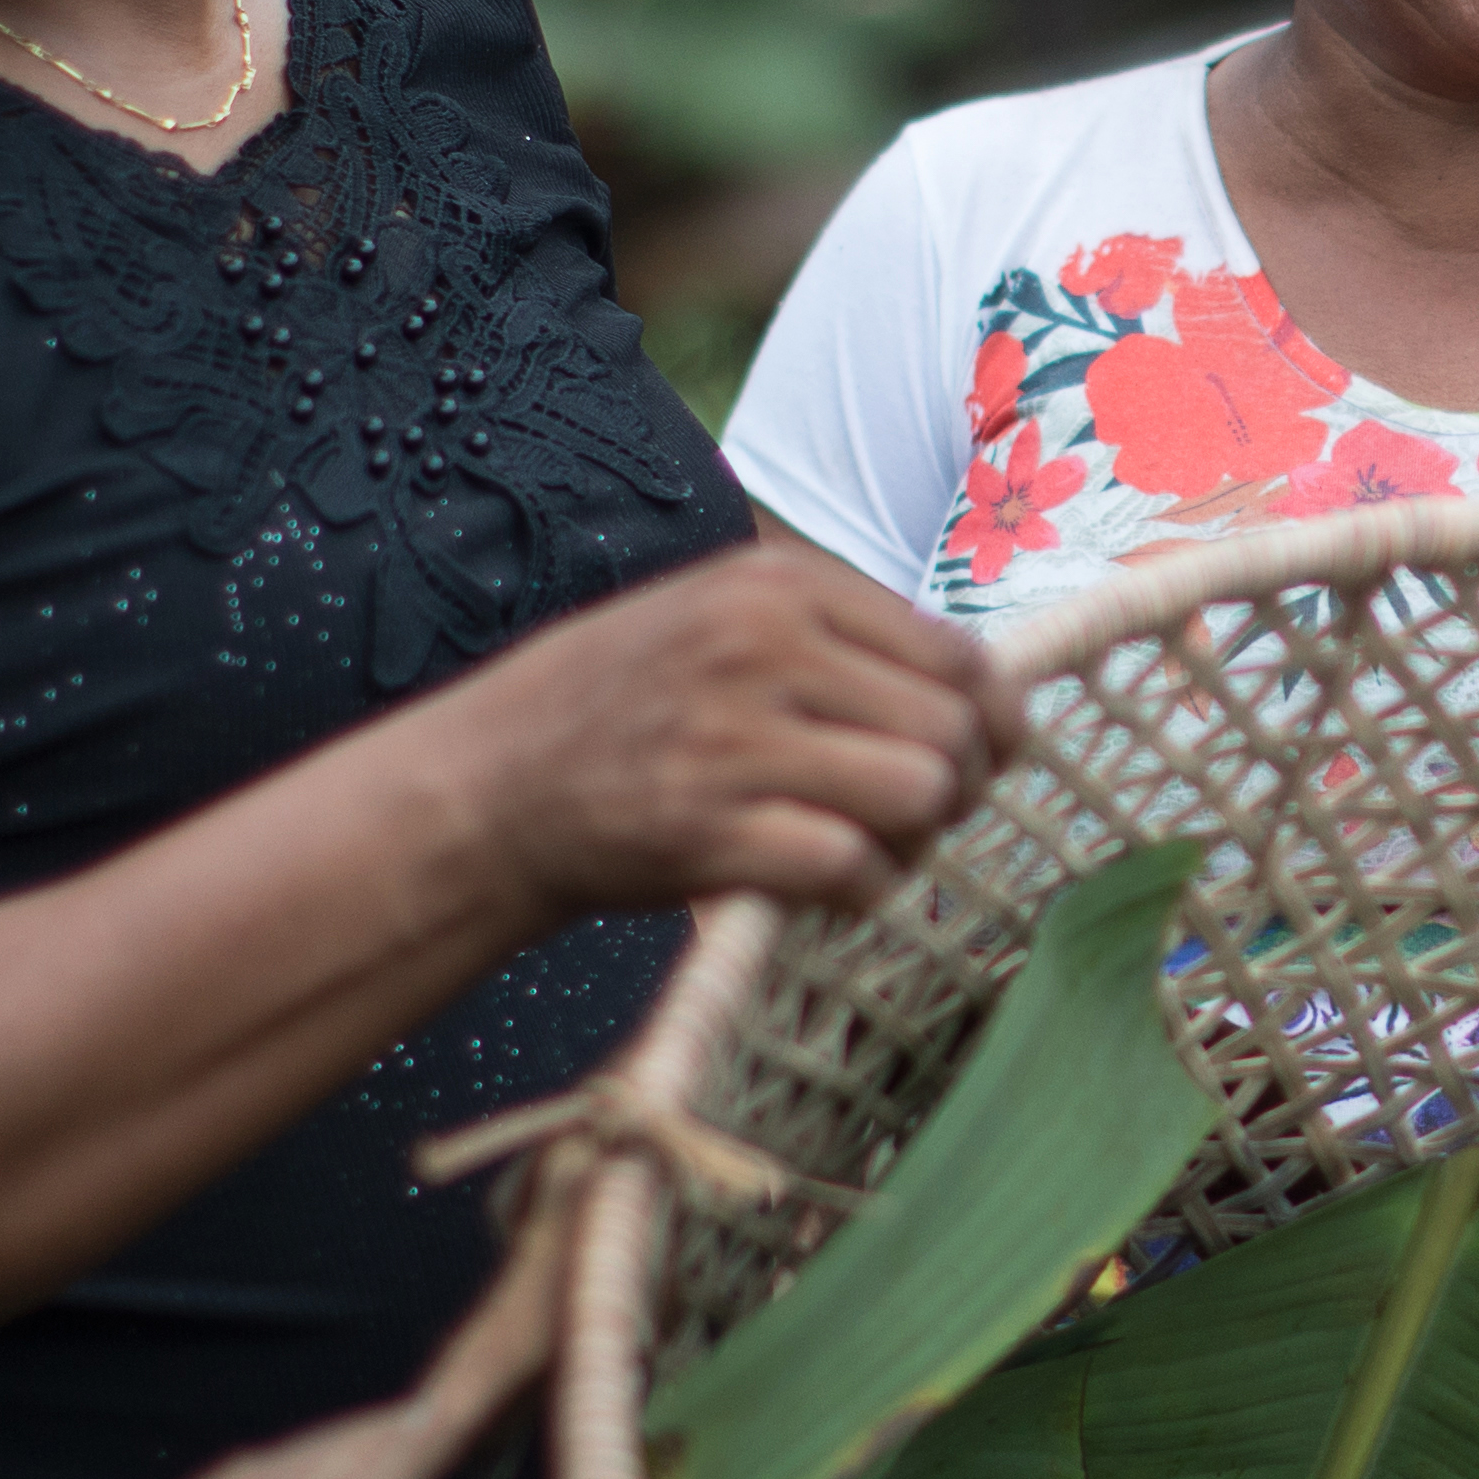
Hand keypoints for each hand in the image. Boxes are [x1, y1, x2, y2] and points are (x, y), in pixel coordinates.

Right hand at [451, 542, 1019, 923]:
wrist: (488, 785)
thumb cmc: (614, 703)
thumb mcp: (712, 616)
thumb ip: (831, 635)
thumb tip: (973, 685)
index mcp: (774, 586)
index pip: (954, 652)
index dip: (991, 719)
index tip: (982, 755)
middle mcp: (761, 649)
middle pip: (950, 730)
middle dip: (957, 787)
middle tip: (917, 814)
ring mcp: (734, 741)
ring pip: (918, 795)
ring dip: (915, 840)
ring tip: (872, 846)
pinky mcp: (711, 832)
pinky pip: (854, 868)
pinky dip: (863, 892)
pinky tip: (829, 887)